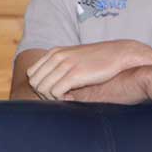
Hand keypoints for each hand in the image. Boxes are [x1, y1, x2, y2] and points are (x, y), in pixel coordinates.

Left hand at [27, 40, 151, 99]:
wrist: (119, 54)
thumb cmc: (97, 60)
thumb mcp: (73, 58)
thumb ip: (59, 66)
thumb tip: (46, 85)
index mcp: (54, 52)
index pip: (32, 73)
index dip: (39, 86)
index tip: (53, 92)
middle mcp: (56, 56)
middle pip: (34, 82)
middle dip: (43, 94)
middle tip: (58, 98)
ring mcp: (65, 64)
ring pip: (42, 88)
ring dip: (51, 98)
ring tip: (65, 98)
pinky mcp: (75, 74)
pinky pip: (55, 92)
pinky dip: (60, 99)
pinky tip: (71, 98)